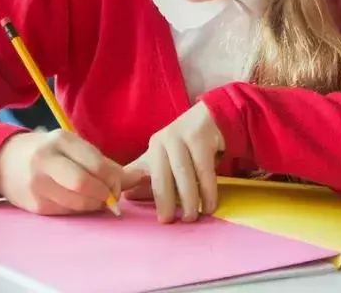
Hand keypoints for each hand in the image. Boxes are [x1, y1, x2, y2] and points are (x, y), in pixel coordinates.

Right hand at [0, 130, 127, 215]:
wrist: (3, 161)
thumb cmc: (47, 152)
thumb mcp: (72, 147)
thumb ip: (105, 163)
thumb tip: (139, 178)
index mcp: (61, 140)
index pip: (97, 164)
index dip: (114, 179)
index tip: (118, 183)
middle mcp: (46, 160)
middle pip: (86, 184)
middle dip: (105, 194)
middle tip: (110, 196)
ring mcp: (38, 184)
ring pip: (78, 203)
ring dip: (95, 205)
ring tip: (96, 199)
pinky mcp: (35, 205)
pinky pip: (67, 212)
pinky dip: (79, 210)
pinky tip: (78, 202)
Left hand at [123, 103, 225, 222]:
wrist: (214, 118)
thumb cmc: (189, 144)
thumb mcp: (168, 157)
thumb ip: (150, 176)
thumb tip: (126, 196)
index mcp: (155, 147)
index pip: (146, 175)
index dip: (146, 196)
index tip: (154, 217)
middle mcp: (165, 140)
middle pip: (162, 175)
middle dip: (165, 200)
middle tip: (170, 221)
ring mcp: (183, 137)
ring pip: (184, 173)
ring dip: (189, 199)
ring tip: (192, 217)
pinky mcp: (202, 138)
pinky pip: (204, 170)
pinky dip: (208, 191)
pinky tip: (209, 206)